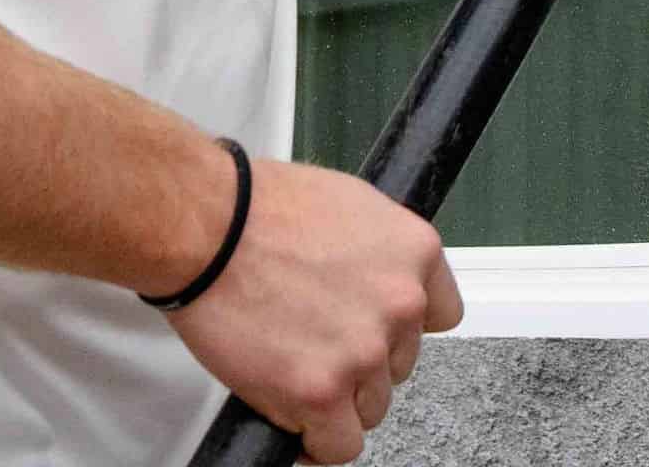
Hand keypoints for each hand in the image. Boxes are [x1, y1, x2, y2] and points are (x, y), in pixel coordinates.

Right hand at [167, 156, 463, 462]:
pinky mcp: (321, 392)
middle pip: (398, 364)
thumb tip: (373, 285)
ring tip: (293, 369)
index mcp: (415, 252)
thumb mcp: (348, 206)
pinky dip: (318, 443)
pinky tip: (295, 419)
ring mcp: (364, 351)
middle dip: (360, 360)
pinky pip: (339, 445)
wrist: (208, 226)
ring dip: (336, 400)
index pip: (440, 315)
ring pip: (369, 408)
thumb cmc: (257, 208)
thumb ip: (376, 255)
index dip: (398, 328)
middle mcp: (401, 303)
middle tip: (315, 343)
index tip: (376, 331)